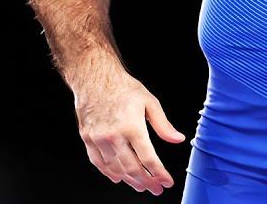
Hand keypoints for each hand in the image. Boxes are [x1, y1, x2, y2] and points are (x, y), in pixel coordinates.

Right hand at [73, 71, 186, 195]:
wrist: (95, 79)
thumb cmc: (124, 89)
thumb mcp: (150, 102)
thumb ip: (163, 125)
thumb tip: (178, 139)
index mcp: (132, 127)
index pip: (148, 158)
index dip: (159, 173)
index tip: (167, 182)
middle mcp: (114, 137)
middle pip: (132, 168)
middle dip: (147, 182)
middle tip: (157, 188)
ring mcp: (98, 140)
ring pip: (115, 169)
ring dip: (130, 180)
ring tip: (142, 186)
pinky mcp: (88, 140)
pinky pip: (99, 163)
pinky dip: (109, 173)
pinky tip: (119, 178)